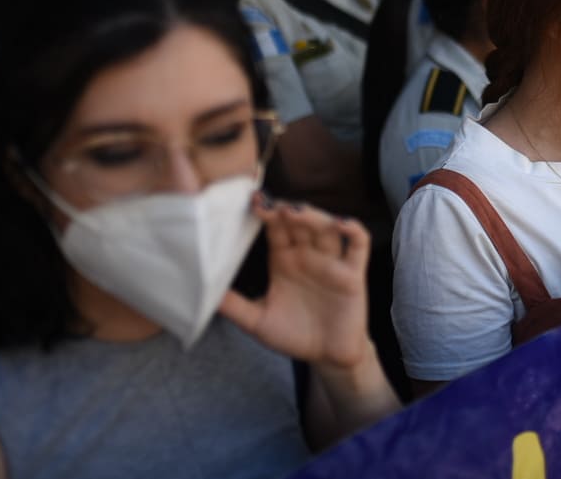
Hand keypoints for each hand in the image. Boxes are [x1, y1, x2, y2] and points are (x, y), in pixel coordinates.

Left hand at [219, 195, 372, 369]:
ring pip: (326, 228)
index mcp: (285, 261)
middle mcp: (308, 255)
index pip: (276, 229)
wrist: (326, 357)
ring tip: (294, 212)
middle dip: (286, 210)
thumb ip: (234, 306)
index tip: (252, 203)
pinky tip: (341, 223)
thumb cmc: (294, 335)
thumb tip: (201, 293)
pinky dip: (354, 229)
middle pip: (300, 222)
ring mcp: (332, 262)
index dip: (266, 214)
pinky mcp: (353, 273)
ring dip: (313, 216)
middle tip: (269, 205)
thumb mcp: (257, 321)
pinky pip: (358, 244)